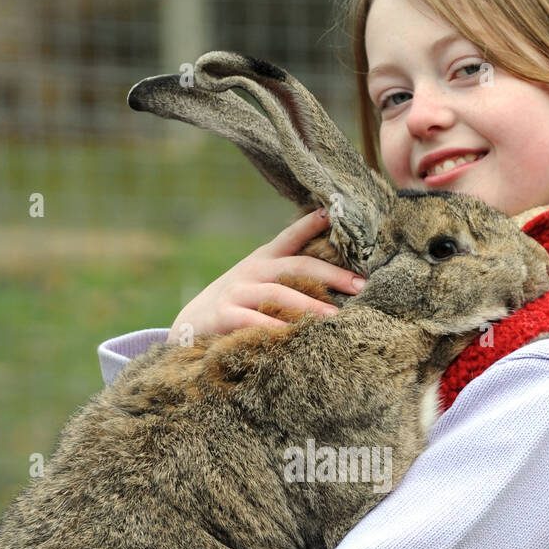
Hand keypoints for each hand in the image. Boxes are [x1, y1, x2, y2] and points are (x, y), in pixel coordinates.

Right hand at [168, 208, 366, 342]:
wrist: (187, 327)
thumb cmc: (232, 306)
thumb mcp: (256, 284)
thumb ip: (285, 279)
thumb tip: (328, 281)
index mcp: (262, 260)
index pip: (290, 237)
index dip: (311, 224)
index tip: (334, 212)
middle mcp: (251, 271)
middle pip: (297, 266)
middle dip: (331, 274)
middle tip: (360, 285)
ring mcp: (236, 291)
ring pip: (278, 293)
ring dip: (309, 304)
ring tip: (334, 317)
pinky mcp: (223, 315)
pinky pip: (253, 321)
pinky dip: (275, 328)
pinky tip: (294, 336)